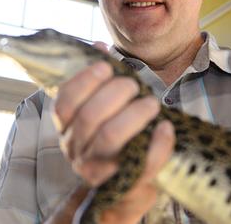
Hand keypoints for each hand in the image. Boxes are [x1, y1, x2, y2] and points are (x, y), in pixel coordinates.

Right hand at [51, 61, 174, 223]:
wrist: (125, 183)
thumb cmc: (114, 134)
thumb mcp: (102, 107)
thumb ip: (98, 79)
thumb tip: (99, 47)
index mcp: (68, 128)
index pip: (64, 103)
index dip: (84, 81)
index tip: (106, 66)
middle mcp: (76, 149)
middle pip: (89, 117)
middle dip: (114, 94)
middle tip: (134, 85)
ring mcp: (98, 168)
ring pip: (110, 136)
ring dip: (135, 113)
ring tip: (152, 102)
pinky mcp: (123, 182)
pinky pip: (143, 161)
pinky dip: (158, 142)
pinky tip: (166, 127)